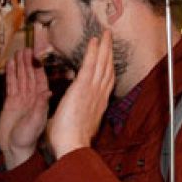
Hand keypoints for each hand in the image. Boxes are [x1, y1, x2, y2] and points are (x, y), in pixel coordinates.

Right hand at [0, 47, 50, 169]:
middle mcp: (31, 97)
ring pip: (20, 78)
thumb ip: (40, 106)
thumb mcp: (36, 122)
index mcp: (41, 100)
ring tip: (18, 52)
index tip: (39, 54)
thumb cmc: (29, 139)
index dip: (40, 67)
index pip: (41, 79)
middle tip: (26, 48)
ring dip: (20, 65)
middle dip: (28, 62)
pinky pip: (11, 85)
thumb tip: (47, 91)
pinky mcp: (10, 103)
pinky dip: (11, 74)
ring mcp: (20, 99)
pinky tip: (10, 65)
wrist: (15, 149)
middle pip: (30, 75)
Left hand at [47, 30, 114, 159]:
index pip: (105, 83)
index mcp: (97, 105)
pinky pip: (90, 65)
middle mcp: (99, 96)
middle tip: (110, 39)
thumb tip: (71, 115)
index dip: (108, 69)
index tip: (109, 59)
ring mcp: (92, 91)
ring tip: (105, 35)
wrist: (72, 146)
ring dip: (104, 48)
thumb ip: (77, 117)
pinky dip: (93, 52)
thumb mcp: (77, 126)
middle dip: (109, 53)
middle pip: (107, 70)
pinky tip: (94, 41)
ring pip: (102, 64)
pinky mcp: (82, 87)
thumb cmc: (71, 141)